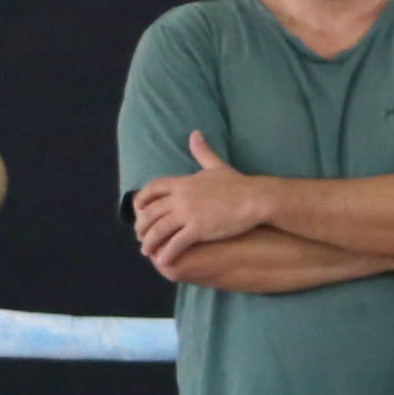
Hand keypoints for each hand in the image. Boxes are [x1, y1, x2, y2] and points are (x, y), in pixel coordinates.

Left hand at [132, 135, 276, 263]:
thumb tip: (195, 134)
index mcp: (183, 183)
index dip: (141, 199)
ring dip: (150, 242)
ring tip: (148, 252)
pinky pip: (176, 243)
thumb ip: (203, 152)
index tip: (137, 210)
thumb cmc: (239, 184)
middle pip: (151, 212)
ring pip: (159, 230)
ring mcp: (189, 214)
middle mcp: (181, 198)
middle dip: (141, 226)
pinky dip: (167, 253)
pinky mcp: (199, 230)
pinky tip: (163, 260)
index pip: (152, 189)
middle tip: (140, 236)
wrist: (256, 198)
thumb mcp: (217, 166)